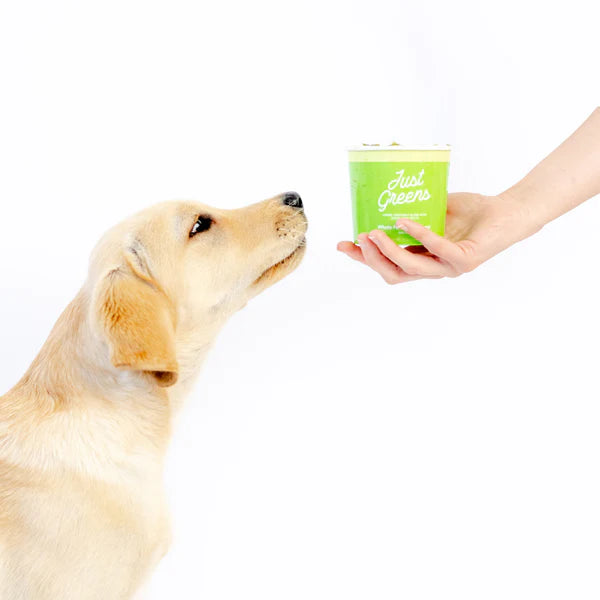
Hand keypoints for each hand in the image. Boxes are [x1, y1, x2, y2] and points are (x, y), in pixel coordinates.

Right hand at [337, 192, 538, 283]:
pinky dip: (419, 235)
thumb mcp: (434, 209)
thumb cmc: (472, 211)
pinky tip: (405, 222)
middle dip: (370, 259)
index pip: (388, 266)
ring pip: (410, 268)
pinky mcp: (465, 260)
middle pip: (393, 274)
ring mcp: (449, 268)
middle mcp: (434, 269)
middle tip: (358, 238)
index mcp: (423, 259)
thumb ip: (412, 211)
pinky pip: (437, 250)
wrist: (508, 211)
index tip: (343, 244)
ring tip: (374, 233)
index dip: (363, 259)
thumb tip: (383, 195)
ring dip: (388, 251)